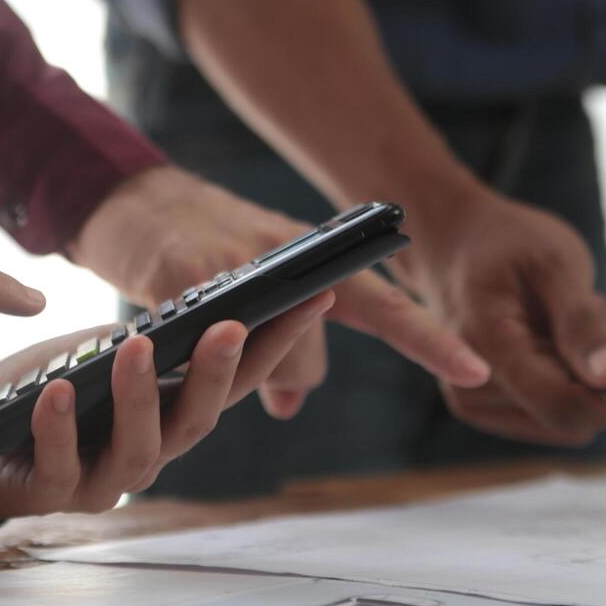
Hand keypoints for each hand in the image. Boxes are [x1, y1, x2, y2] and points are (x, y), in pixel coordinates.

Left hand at [0, 291, 334, 518]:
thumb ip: (135, 341)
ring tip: (136, 349)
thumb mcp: (89, 354)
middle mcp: (149, 453)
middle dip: (218, 373)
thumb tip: (183, 309)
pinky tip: (60, 392)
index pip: (234, 381)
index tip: (313, 300)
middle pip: (198, 420)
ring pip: (141, 450)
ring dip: (141, 397)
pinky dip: (61, 428)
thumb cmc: (37, 397)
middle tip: (230, 325)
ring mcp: (104, 481)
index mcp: (168, 414)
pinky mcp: (51, 494)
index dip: (275, 344)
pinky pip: (62, 465)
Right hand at [69, 166, 489, 418]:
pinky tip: (172, 351)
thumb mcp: (257, 285)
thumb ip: (285, 340)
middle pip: (308, 352)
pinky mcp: (182, 276)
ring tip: (204, 342)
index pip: (383, 303)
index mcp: (311, 255)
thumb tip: (291, 406)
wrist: (129, 199)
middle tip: (246, 354)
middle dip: (280, 372)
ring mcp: (233, 266)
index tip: (477, 374)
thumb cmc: (199, 247)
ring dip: (233, 368)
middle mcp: (282, 255)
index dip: (429, 339)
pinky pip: (207, 350)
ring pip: (262, 356)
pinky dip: (190, 361)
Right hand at [406, 186, 605, 445]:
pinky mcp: (491, 409)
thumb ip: (582, 324)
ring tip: (568, 319)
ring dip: (589, 377)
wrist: (456, 244)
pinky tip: (557, 337)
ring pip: (570, 420)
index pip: (560, 406)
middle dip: (603, 377)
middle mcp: (470, 389)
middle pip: (571, 416)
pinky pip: (557, 415)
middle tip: (594, 312)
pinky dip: (574, 380)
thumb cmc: (506, 244)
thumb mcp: (555, 263)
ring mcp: (476, 403)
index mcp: (485, 348)